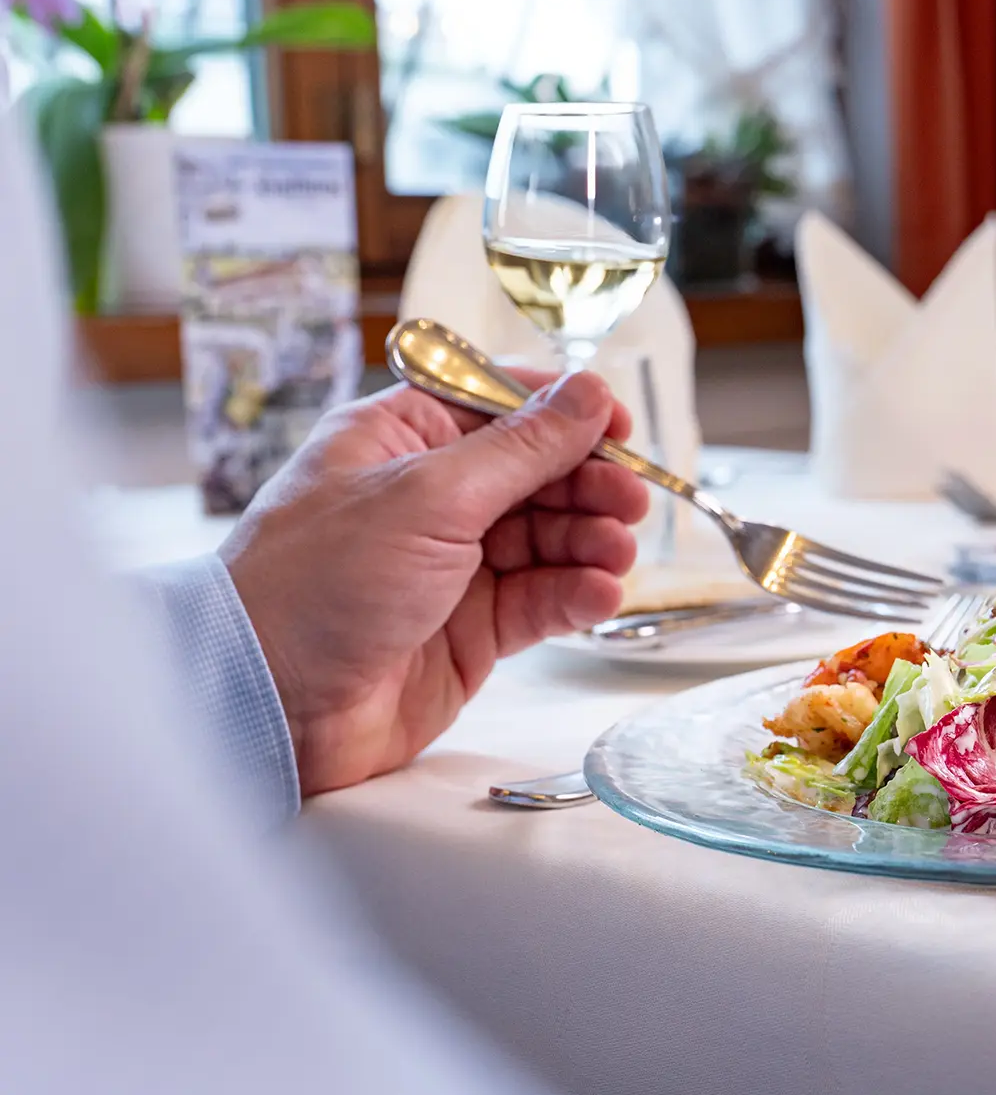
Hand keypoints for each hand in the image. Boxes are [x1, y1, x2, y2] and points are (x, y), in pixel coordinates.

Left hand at [220, 372, 647, 795]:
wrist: (267, 701)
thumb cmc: (314, 584)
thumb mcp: (430, 495)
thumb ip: (522, 448)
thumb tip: (588, 393)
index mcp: (399, 440)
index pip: (498, 405)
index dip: (563, 413)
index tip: (619, 428)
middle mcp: (426, 498)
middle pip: (535, 474)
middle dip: (587, 485)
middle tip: (630, 502)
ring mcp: (450, 566)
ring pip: (547, 539)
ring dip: (590, 543)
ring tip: (616, 555)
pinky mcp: (469, 630)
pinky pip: (540, 600)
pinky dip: (575, 595)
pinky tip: (598, 595)